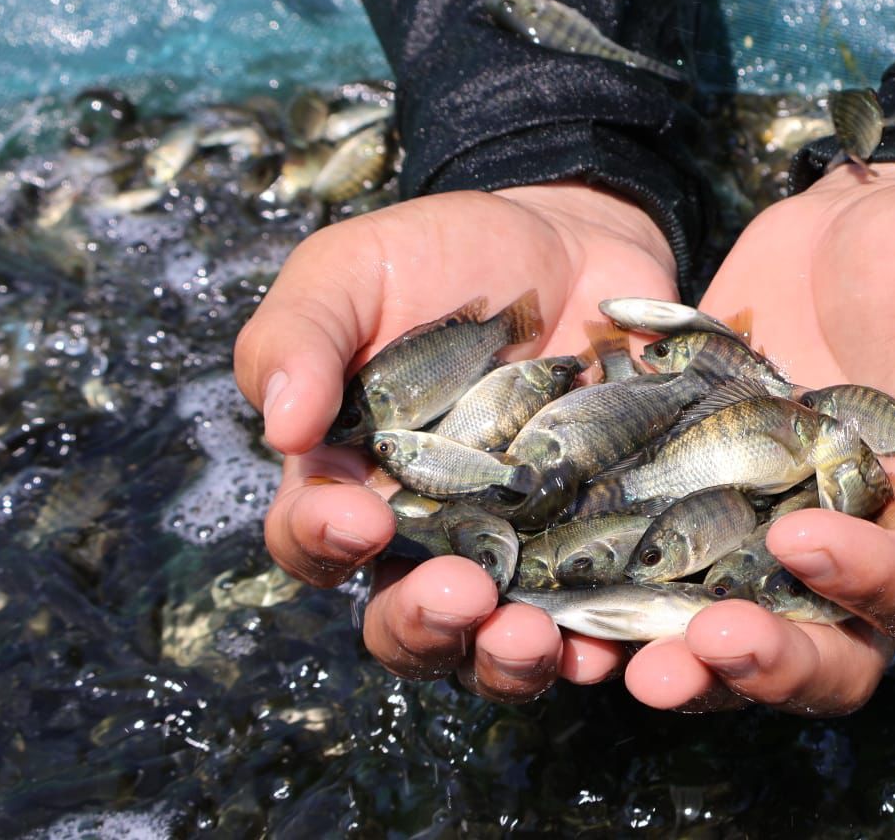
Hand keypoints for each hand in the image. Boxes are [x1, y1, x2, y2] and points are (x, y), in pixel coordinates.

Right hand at [234, 181, 675, 701]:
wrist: (566, 236)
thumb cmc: (438, 256)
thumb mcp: (351, 273)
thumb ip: (300, 336)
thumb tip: (280, 422)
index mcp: (352, 479)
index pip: (314, 539)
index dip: (325, 540)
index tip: (359, 516)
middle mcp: (431, 534)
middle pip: (407, 621)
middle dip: (426, 627)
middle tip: (463, 597)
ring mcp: (520, 544)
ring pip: (499, 638)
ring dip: (511, 657)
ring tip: (535, 638)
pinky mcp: (600, 536)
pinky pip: (600, 610)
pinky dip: (606, 636)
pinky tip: (614, 639)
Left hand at [623, 163, 894, 714]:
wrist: (863, 216)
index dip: (873, 583)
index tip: (805, 543)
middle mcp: (869, 545)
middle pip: (830, 648)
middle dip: (766, 665)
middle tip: (693, 650)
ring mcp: (778, 523)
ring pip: (736, 623)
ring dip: (679, 650)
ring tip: (617, 655)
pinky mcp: (705, 491)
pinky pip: (662, 553)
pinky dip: (616, 583)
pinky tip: (558, 586)